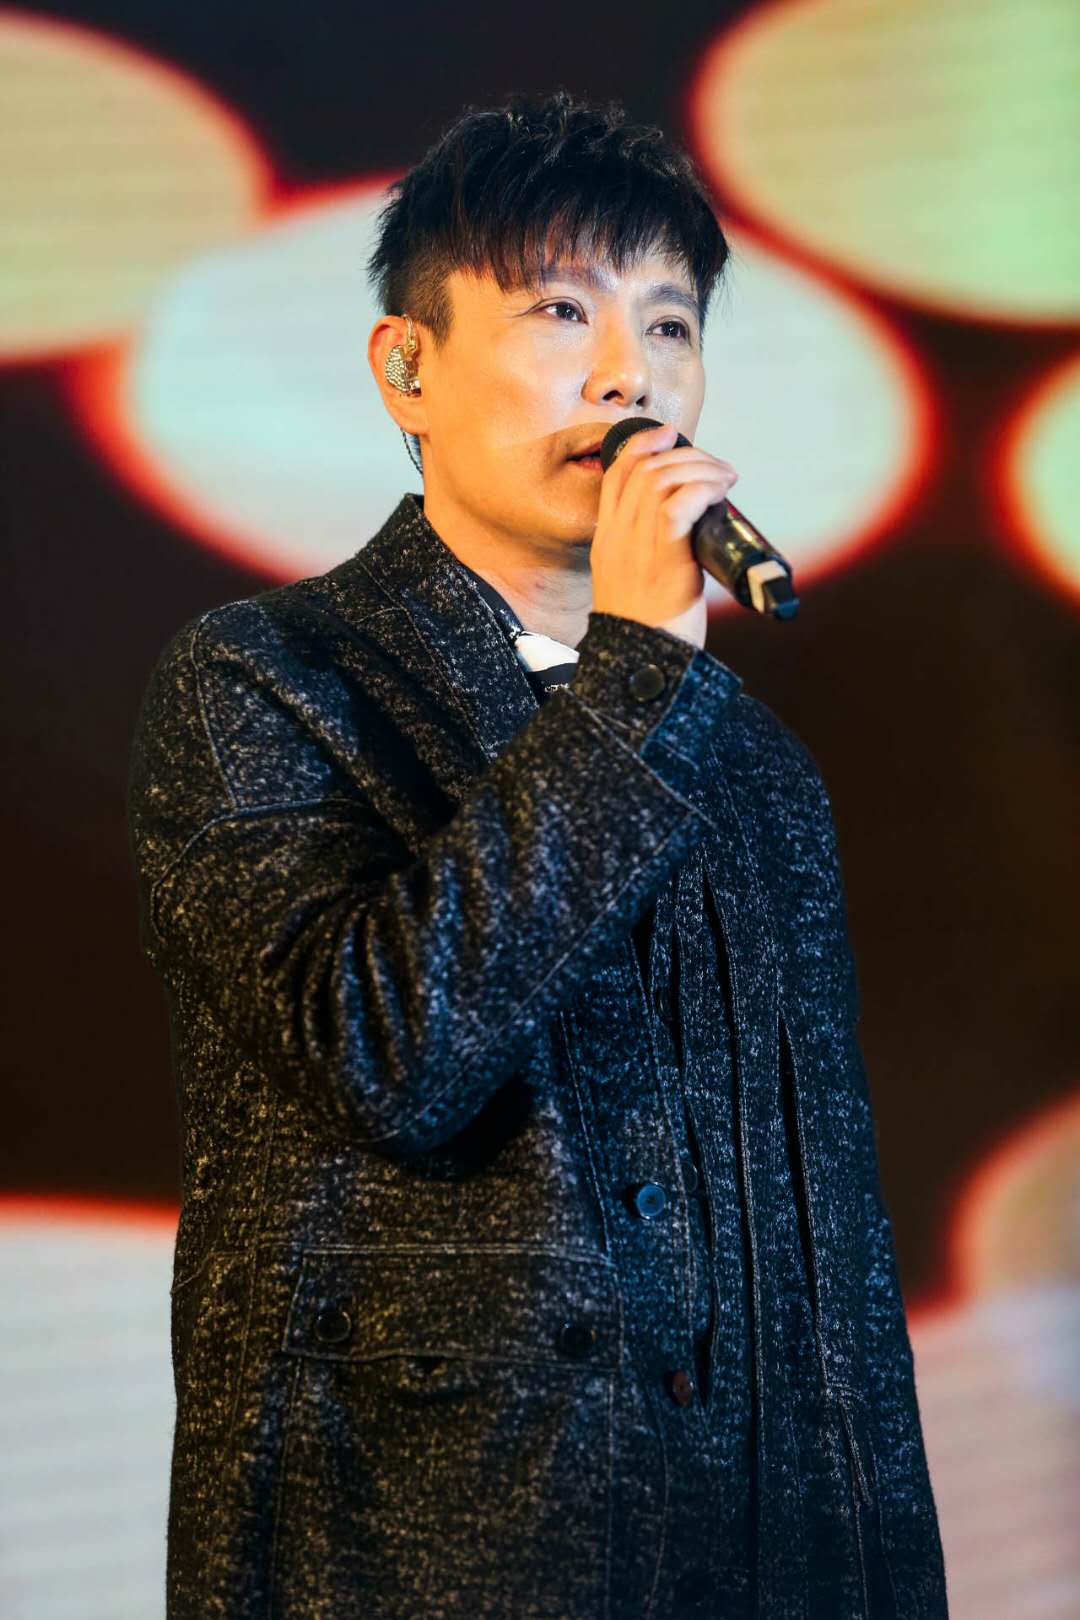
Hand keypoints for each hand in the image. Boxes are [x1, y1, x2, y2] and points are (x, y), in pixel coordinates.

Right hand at [590, 422, 737, 647]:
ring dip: (700, 469)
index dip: (641, 445)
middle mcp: (617, 539)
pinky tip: (721, 492)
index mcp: (607, 543)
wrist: (643, 667)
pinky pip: (678, 503)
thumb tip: (690, 531)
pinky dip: (703, 488)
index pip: (615, 476)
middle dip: (684, 454)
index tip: (668, 433)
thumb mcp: (636, 586)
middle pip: (643, 470)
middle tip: (717, 468)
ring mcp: (637, 547)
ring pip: (662, 479)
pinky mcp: (664, 558)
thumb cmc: (649, 633)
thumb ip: (649, 555)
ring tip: (725, 479)